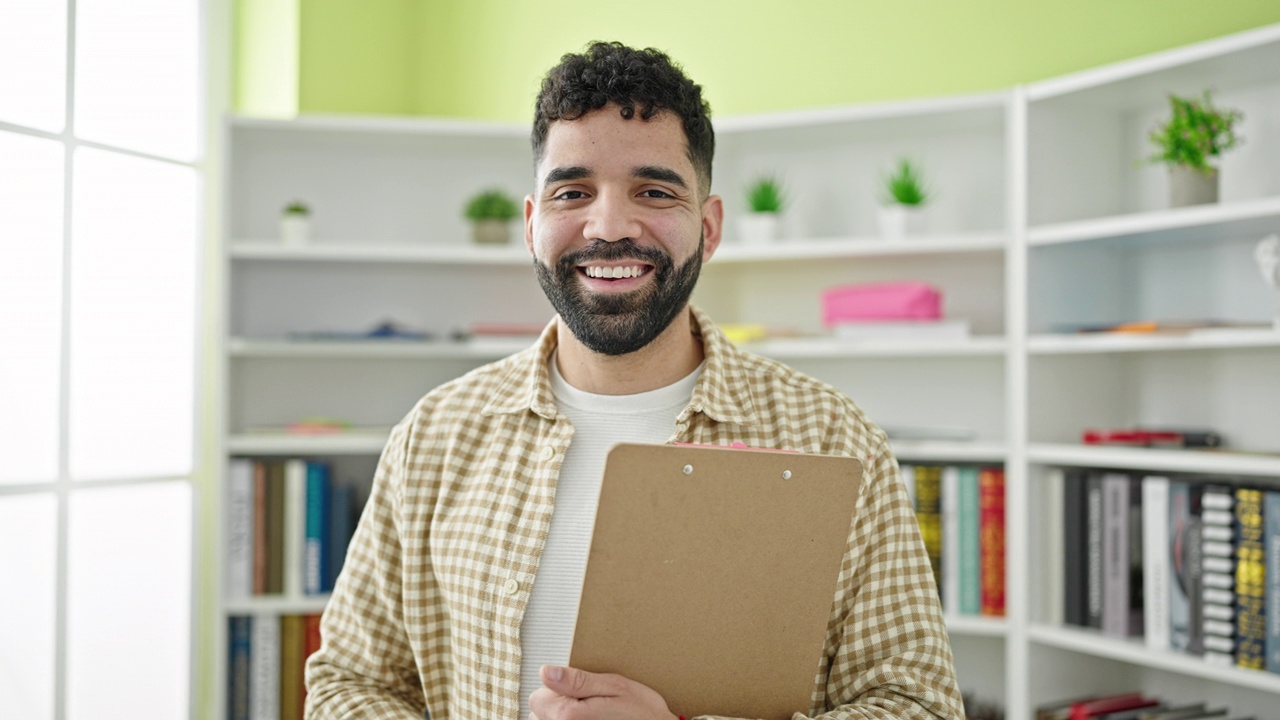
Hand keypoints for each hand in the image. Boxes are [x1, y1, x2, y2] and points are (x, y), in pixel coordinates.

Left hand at [528, 665, 679, 719]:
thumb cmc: (642, 715)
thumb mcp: (614, 687)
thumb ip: (577, 681)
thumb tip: (546, 672)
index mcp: (567, 715)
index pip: (537, 697)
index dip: (558, 690)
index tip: (580, 692)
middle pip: (541, 715)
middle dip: (560, 706)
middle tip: (591, 705)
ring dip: (565, 718)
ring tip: (593, 717)